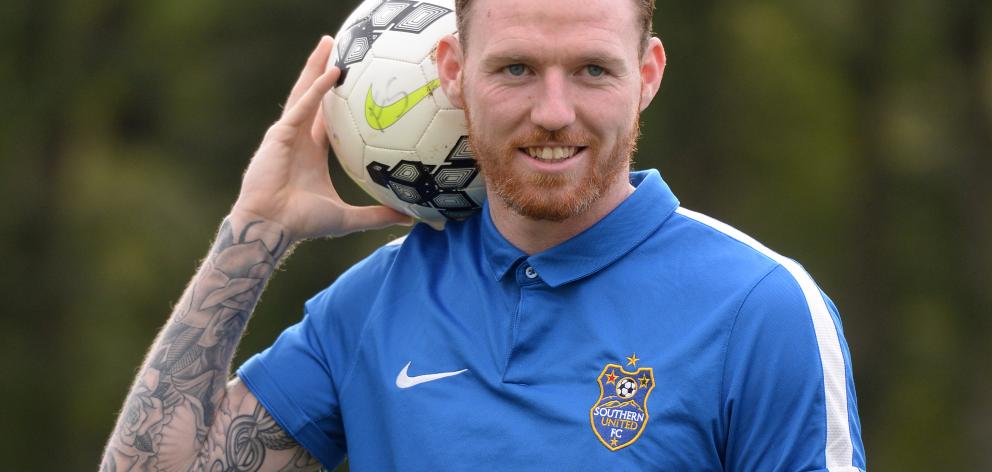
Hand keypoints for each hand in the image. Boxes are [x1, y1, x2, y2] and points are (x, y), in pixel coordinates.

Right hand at [231, 36, 411, 241]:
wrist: (272, 227)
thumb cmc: (302, 223)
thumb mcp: (347, 217)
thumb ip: (377, 216)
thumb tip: (408, 219)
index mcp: (312, 152)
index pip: (326, 118)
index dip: (336, 98)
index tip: (353, 82)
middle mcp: (299, 138)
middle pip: (314, 96)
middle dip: (324, 70)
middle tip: (339, 47)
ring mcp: (288, 133)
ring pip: (305, 92)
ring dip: (318, 66)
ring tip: (329, 42)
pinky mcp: (280, 134)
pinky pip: (303, 105)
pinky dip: (317, 88)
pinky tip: (332, 71)